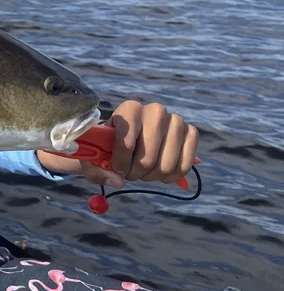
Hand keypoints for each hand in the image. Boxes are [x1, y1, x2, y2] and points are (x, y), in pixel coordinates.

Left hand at [80, 101, 199, 188]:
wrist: (135, 132)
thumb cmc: (113, 142)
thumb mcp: (98, 151)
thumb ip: (99, 169)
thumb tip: (119, 181)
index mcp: (130, 109)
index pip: (125, 143)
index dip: (120, 164)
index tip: (118, 171)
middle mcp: (155, 110)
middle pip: (147, 158)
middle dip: (136, 173)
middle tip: (131, 174)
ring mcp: (176, 120)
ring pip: (166, 165)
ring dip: (152, 177)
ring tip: (144, 172)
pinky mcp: (191, 132)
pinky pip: (185, 165)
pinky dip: (171, 177)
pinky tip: (161, 174)